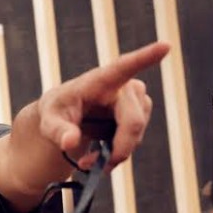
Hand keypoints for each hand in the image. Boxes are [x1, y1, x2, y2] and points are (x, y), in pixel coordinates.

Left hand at [37, 42, 169, 168]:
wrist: (64, 121)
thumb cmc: (57, 111)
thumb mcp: (48, 120)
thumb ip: (57, 131)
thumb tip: (70, 142)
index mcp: (101, 80)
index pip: (124, 67)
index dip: (145, 58)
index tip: (165, 46)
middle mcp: (124, 88)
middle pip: (133, 121)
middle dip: (118, 148)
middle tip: (93, 167)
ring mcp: (135, 104)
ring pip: (135, 136)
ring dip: (113, 154)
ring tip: (87, 161)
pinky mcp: (138, 118)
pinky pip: (133, 143)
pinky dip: (116, 156)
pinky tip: (99, 159)